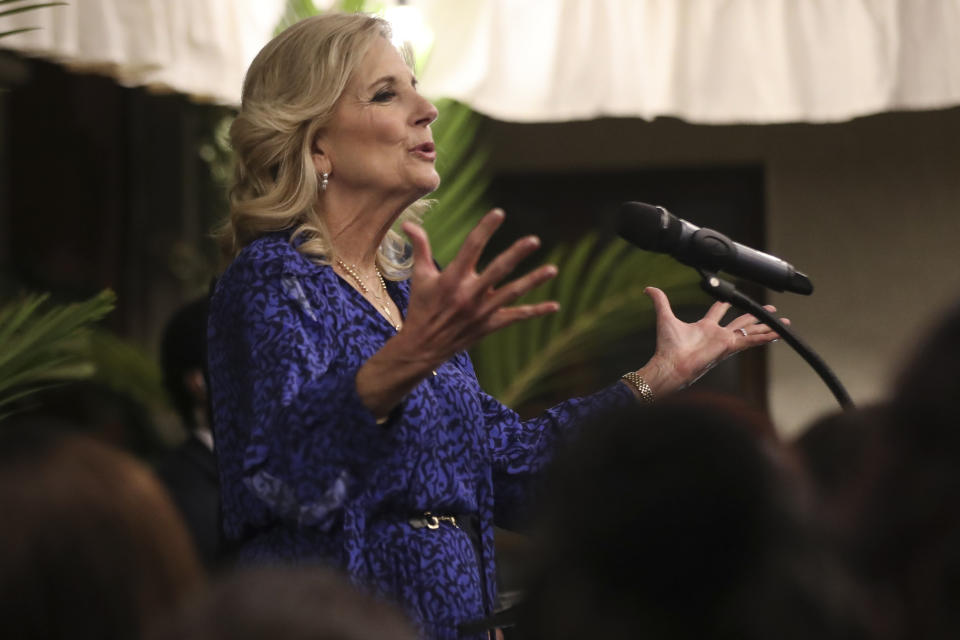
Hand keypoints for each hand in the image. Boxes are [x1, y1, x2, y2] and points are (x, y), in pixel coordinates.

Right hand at [397, 208, 559, 370]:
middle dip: (516, 255)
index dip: (486, 229)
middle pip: (497, 270)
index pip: (471, 247)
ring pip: (512, 293)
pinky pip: (515, 317)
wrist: (423, 347)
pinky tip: (554, 306)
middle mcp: (469, 294)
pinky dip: (535, 311)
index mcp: (452, 278)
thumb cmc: (421, 307)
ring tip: (552, 269)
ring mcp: (481, 311)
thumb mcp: (419, 276)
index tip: (499, 213)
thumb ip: (420, 248)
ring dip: (533, 281)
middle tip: (534, 240)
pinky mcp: (489, 325)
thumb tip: (409, 223)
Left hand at [637, 286, 788, 395]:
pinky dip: (766, 337)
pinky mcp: (730, 347)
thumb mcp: (665, 317)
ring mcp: (726, 342)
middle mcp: (717, 334)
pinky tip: (779, 334)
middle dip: (755, 315)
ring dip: (767, 327)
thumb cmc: (668, 347)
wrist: (672, 365)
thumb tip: (648, 288)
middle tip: (770, 309)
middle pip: (741, 321)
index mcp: (704, 327)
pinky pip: (752, 341)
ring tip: (783, 323)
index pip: (718, 311)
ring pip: (751, 331)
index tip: (731, 296)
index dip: (725, 302)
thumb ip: (660, 301)